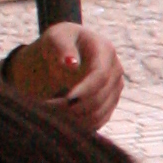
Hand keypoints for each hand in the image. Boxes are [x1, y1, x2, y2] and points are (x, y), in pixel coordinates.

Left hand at [5, 21, 124, 130]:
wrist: (66, 53)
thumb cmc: (59, 42)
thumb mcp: (55, 38)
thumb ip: (61, 48)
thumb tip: (71, 64)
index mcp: (105, 50)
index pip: (100, 75)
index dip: (85, 89)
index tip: (66, 98)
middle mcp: (115, 70)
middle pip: (99, 98)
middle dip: (73, 106)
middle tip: (47, 106)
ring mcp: (115, 89)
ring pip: (98, 114)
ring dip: (72, 117)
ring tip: (50, 110)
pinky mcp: (110, 104)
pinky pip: (96, 122)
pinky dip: (77, 124)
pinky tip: (59, 116)